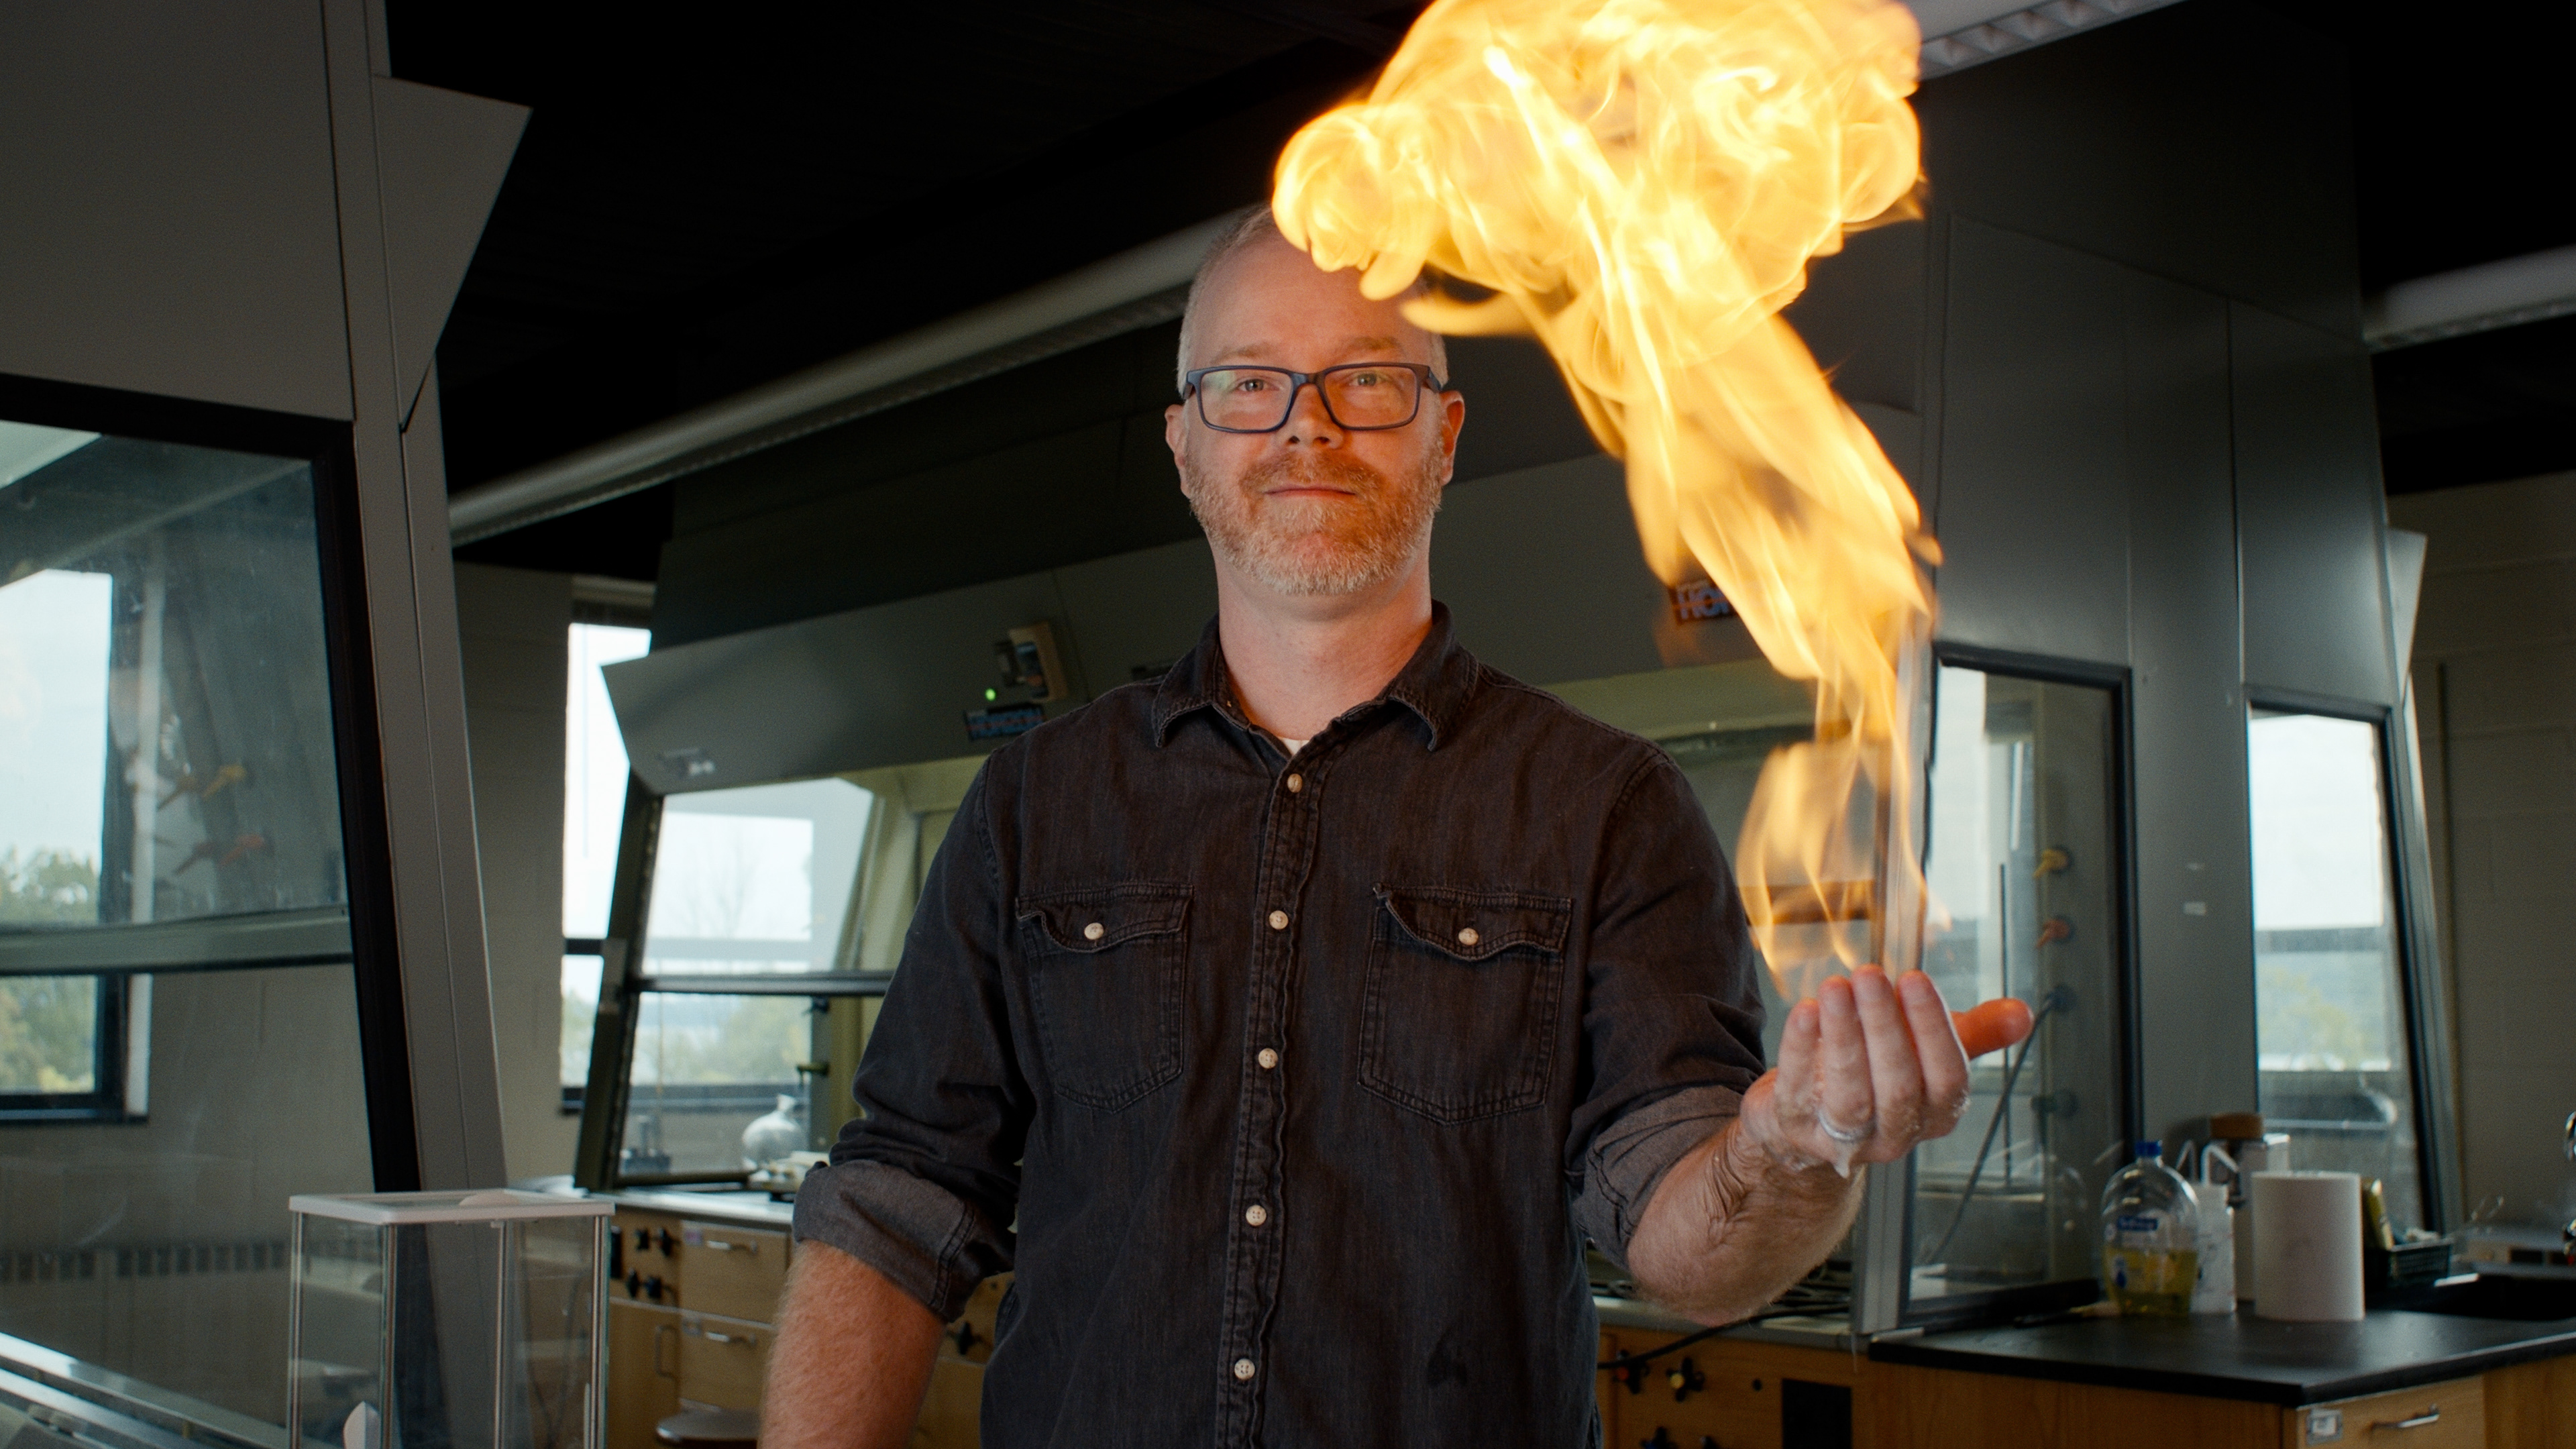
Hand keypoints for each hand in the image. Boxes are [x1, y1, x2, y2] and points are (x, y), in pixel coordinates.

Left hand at [1739, 967, 2034, 1176]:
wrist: (1808, 1119)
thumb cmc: (1877, 1075)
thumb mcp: (1927, 1053)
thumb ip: (1974, 1033)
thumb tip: (2023, 1014)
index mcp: (1936, 1113)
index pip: (1948, 1078)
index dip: (1934, 1029)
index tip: (1915, 977)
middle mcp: (1896, 1133)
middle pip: (1897, 1085)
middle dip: (1885, 1026)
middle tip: (1870, 973)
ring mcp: (1844, 1138)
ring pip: (1850, 1093)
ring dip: (1843, 1035)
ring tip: (1835, 986)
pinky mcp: (1796, 1128)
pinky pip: (1798, 1091)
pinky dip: (1799, 1050)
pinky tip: (1803, 1011)